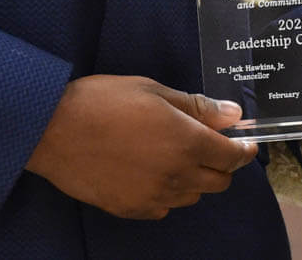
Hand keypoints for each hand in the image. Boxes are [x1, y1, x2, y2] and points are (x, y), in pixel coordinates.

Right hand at [27, 75, 257, 218]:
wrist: (54, 130)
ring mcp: (153, 197)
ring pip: (192, 196)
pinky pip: (164, 207)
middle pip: (218, 182)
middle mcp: (176, 175)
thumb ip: (197, 107)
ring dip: (195, 179)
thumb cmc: (104, 101)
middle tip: (211, 145)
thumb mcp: (153, 91)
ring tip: (175, 155)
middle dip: (222, 165)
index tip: (246, 144)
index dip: (243, 151)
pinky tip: (151, 172)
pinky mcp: (132, 210)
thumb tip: (233, 115)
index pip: (231, 156)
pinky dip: (168, 193)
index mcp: (186, 142)